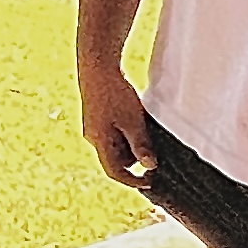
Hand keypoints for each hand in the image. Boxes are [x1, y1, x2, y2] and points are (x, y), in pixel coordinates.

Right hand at [80, 62, 157, 189]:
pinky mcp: (96, 117)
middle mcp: (93, 138)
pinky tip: (135, 118)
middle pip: (116, 159)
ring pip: (115, 145)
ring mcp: (93, 128)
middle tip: (154, 146)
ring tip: (144, 126)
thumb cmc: (114, 93)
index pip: (114, 171)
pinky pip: (113, 133)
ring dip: (131, 143)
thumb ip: (140, 145)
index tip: (150, 181)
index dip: (132, 180)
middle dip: (135, 157)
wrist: (96, 66)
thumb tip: (149, 165)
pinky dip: (126, 132)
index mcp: (100, 142)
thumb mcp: (133, 121)